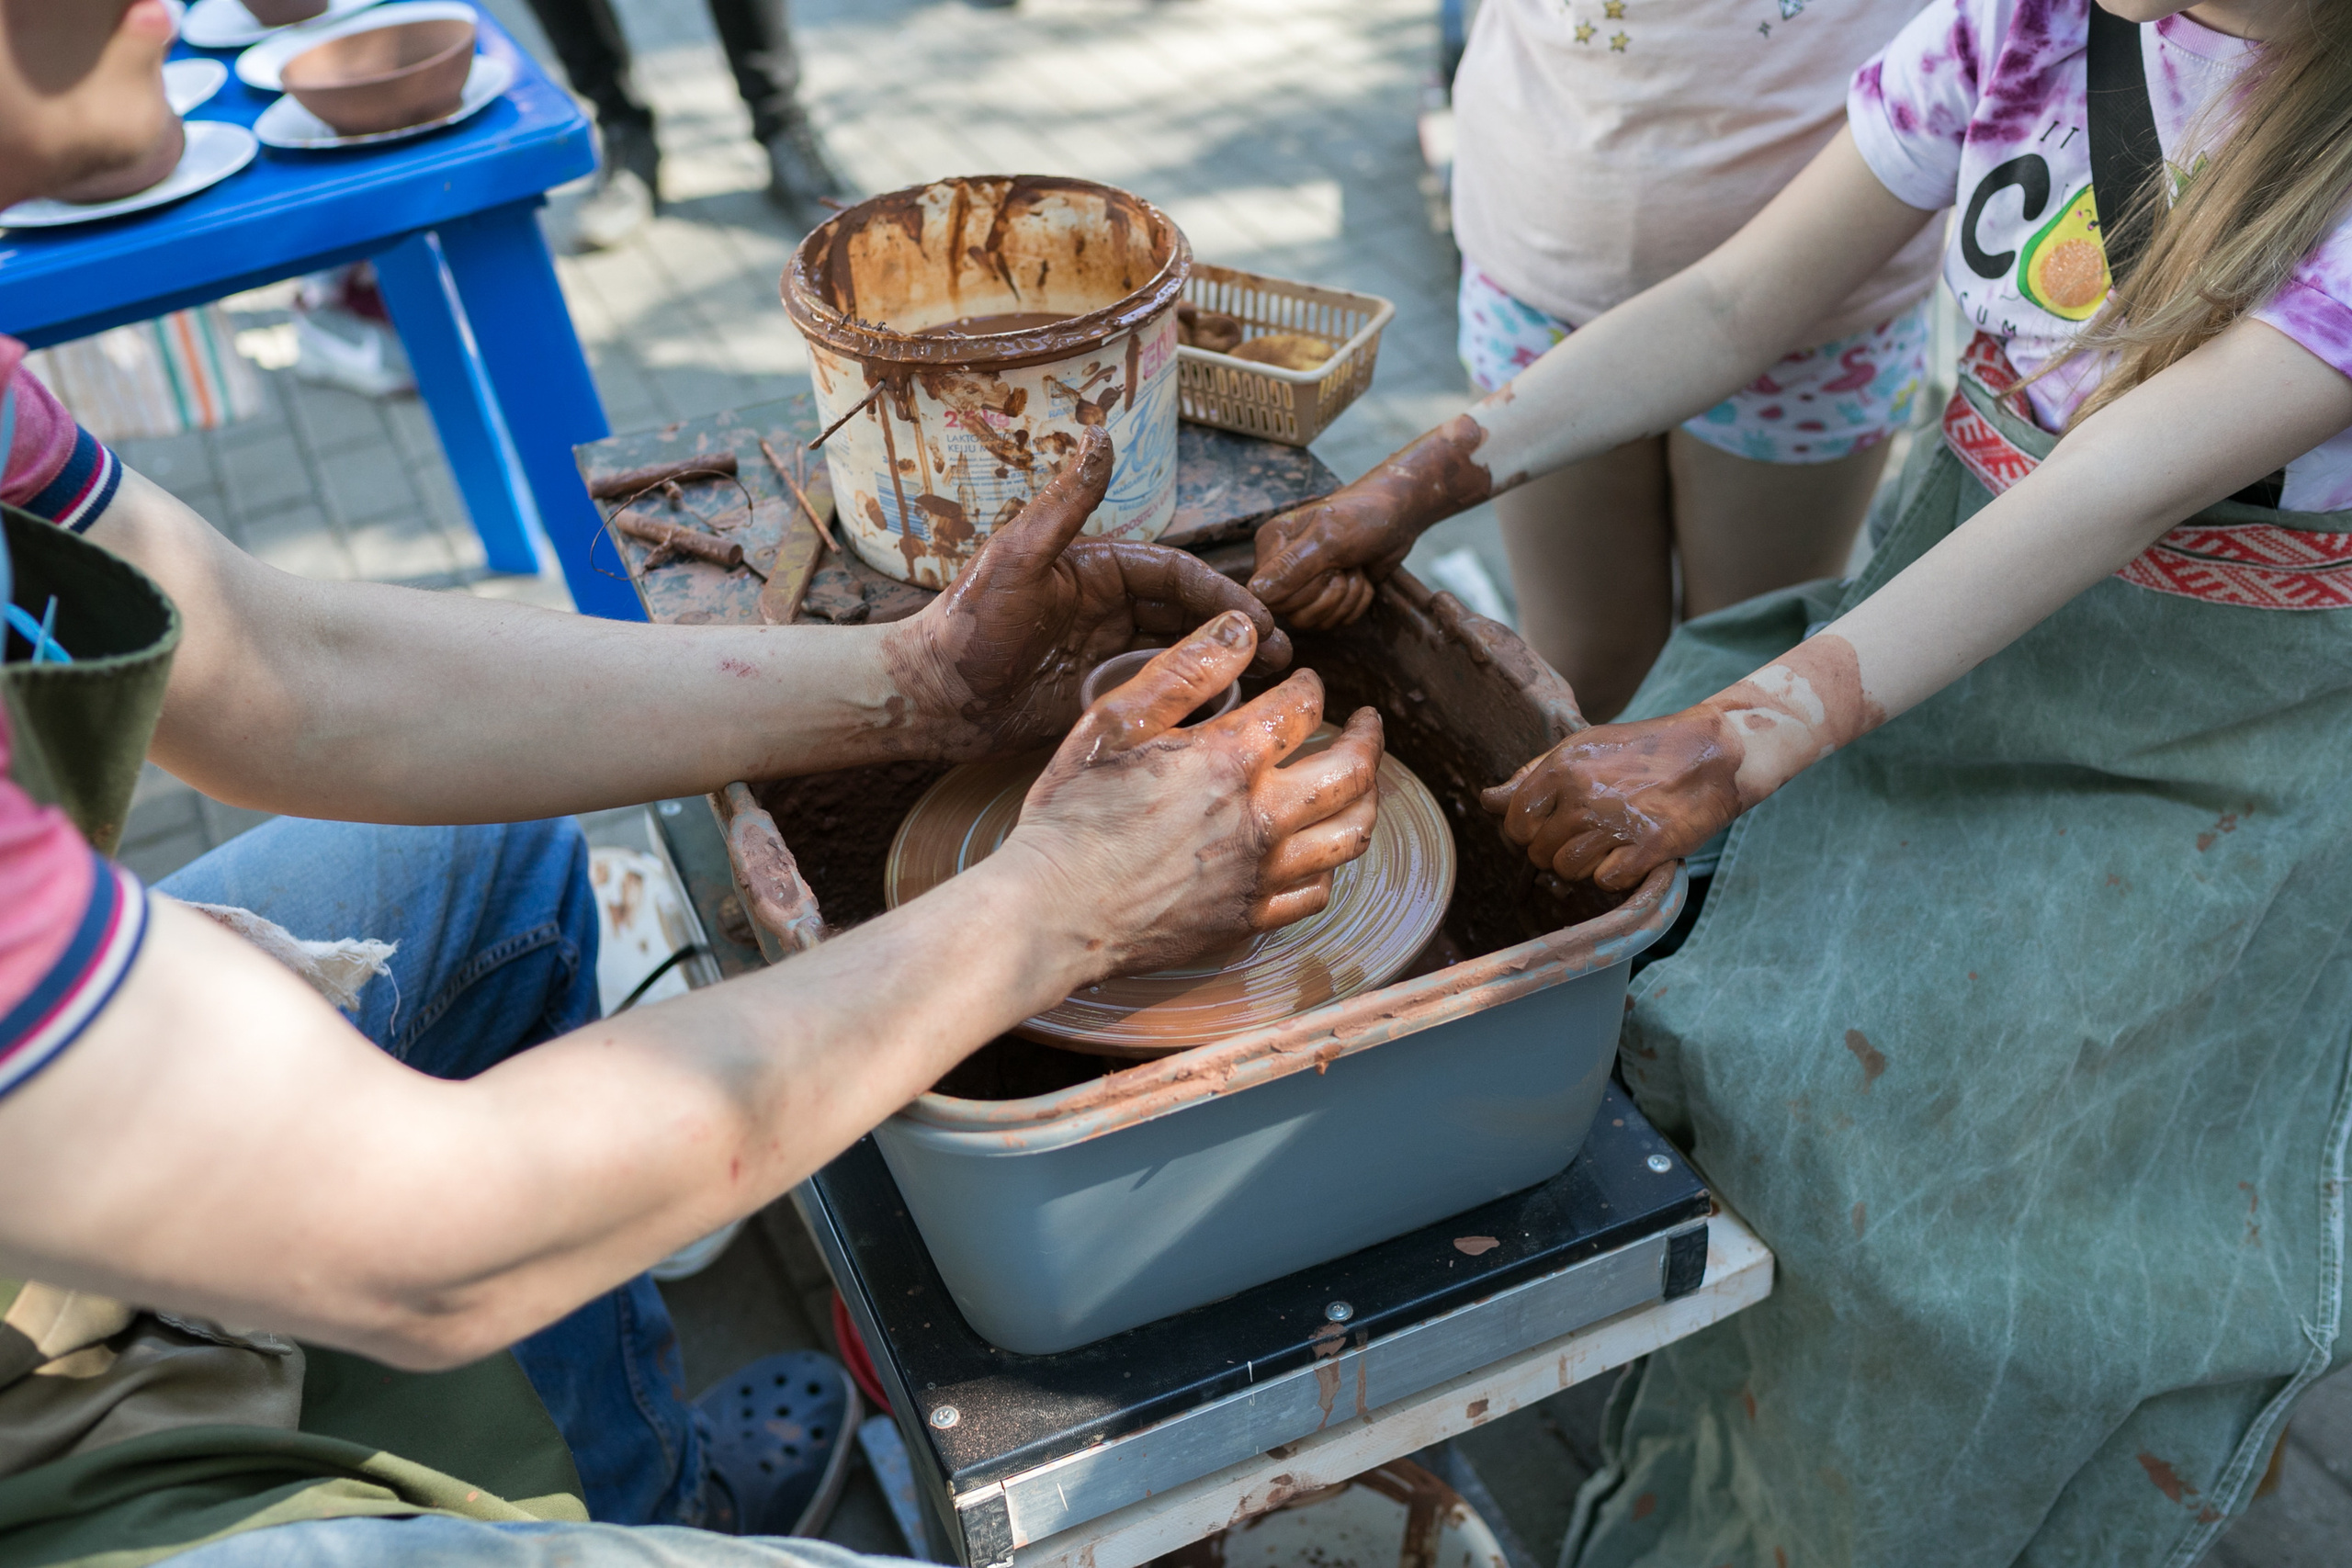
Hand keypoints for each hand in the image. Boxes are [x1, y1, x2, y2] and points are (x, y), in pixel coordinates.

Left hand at [883, 426, 1290, 760]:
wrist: (930, 697)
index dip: (1223, 596)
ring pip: (1183, 656)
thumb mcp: (1018, 559)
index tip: (1263, 619)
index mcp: (1099, 569)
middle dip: (1242, 634)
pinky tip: (1223, 718)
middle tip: (1287, 659)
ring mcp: (1107, 655)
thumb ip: (1065, 504)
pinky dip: (1194, 703)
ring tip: (1271, 689)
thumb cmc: (966, 626)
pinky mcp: (1100, 698)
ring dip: (1227, 667)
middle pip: (1191, 616)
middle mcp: (1110, 608)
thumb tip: (1101, 433)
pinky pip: (1159, 697)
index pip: (1177, 576)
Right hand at [1005, 610, 1384, 977]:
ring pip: (1350, 836)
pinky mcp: (1248, 918)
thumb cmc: (1072, 815)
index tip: (1306, 682)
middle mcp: (1260, 818)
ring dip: (1367, 801)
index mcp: (1229, 760)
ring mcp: (1260, 875)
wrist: (1052, 910)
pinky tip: (1319, 849)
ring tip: (1361, 783)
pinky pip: (1316, 893)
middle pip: (1353, 774)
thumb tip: (1241, 627)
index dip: (1311, 686)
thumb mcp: (1114, 722)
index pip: (1303, 708)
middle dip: (1370, 740)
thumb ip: (1184, 671)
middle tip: (1368, 724)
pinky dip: (1330, 865)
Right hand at [1249, 414, 1499, 629]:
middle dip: (1330, 594)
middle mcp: (1281, 567)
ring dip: (1346, 599)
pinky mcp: (1326, 598)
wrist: (1398, 516)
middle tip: (1345, 565)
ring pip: (1313, 621)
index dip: (1302, 591)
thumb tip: (1256, 593)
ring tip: (1355, 569)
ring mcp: (1303, 585)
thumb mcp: (1329, 538)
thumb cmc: (1363, 515)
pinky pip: (1333, 622)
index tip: (1327, 567)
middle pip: (1291, 613)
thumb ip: (1292, 567)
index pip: (1267, 595)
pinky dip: (1356, 603)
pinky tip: (1361, 577)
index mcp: (1271, 544)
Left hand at [1478, 705, 1741, 891]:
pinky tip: (1632, 853)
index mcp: (1561, 768)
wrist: (1712, 753)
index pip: (1514, 823)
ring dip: (1586, 865)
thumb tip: (1485, 800)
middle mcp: (1583, 795)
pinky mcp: (1647, 848)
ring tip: (1611, 842)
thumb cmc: (1642, 752)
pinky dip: (1617, 875)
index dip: (1527, 834)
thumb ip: (1530, 777)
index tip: (1549, 828)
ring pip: (1568, 871)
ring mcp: (1614, 823)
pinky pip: (1606, 882)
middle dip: (1558, 851)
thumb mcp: (1581, 749)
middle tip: (1590, 834)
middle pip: (1539, 853)